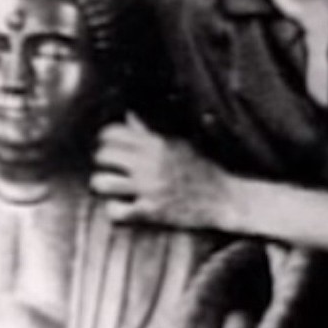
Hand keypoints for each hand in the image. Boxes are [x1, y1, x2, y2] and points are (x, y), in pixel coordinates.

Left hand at [91, 115, 231, 230]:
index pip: (112, 133)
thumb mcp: (178, 144)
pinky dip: (115, 210)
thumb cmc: (201, 169)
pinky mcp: (152, 211)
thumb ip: (149, 132)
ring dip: (104, 185)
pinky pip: (117, 211)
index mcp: (156, 144)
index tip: (109, 147)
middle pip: (103, 156)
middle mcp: (150, 163)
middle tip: (110, 168)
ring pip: (103, 183)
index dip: (105, 139)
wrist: (224, 198)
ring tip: (111, 187)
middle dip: (103, 162)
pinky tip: (121, 207)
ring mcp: (150, 188)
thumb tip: (129, 116)